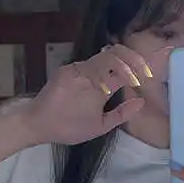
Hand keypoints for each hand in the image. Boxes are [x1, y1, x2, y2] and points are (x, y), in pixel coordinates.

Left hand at [0, 45, 154, 147]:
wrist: (36, 122)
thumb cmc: (68, 128)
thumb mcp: (99, 127)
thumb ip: (121, 114)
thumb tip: (140, 101)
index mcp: (96, 89)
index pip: (122, 69)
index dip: (137, 68)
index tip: (146, 75)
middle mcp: (85, 73)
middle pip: (114, 54)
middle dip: (131, 58)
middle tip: (142, 68)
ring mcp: (75, 68)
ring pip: (102, 56)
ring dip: (118, 61)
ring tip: (129, 70)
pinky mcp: (67, 68)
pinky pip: (90, 62)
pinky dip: (103, 66)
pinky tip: (108, 74)